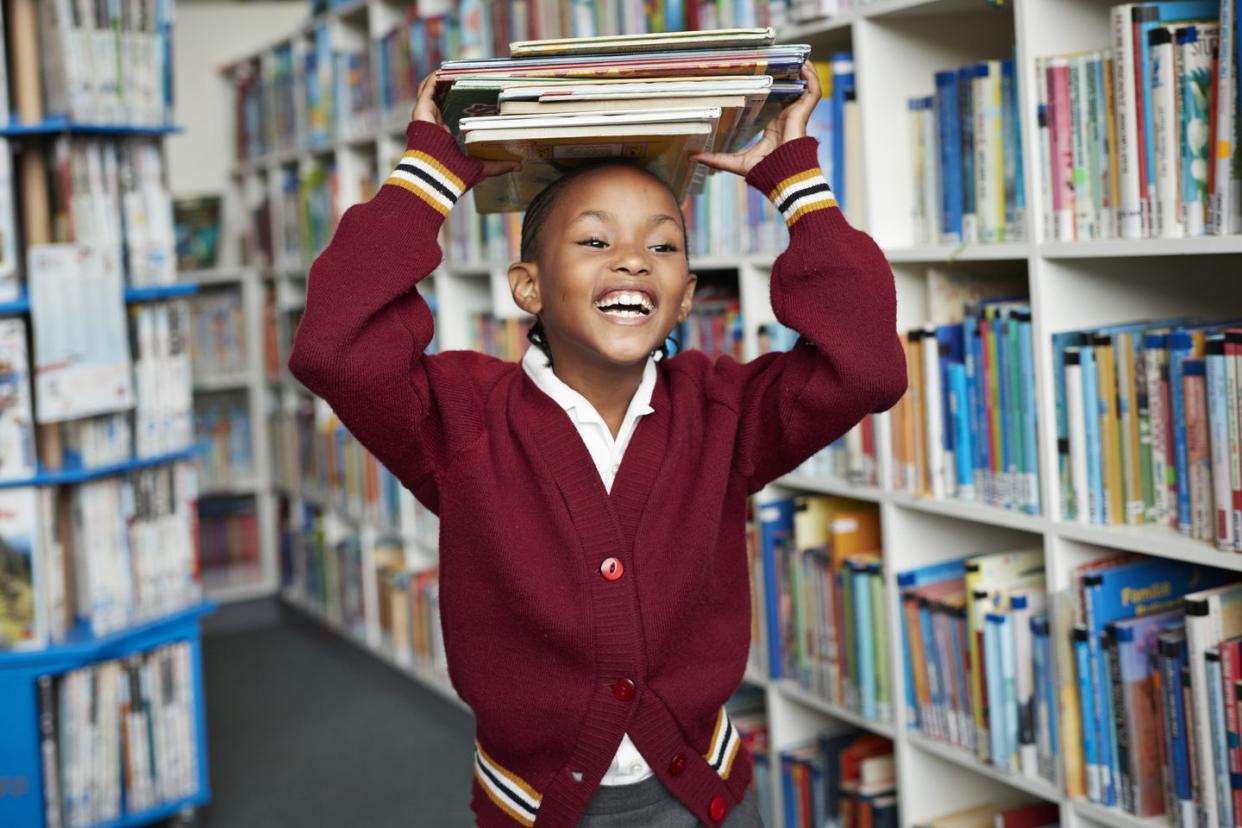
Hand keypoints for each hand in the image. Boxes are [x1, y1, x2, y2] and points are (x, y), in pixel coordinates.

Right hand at [412, 74, 518, 178]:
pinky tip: (446, 71)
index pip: (450, 112)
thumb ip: (499, 166)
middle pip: (440, 98)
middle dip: (451, 85)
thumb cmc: (455, 176)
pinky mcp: (421, 110)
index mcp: (444, 135)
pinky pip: (427, 88)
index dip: (460, 100)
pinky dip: (436, 78)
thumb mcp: (482, 168)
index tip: (475, 91)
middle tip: (467, 76)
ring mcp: (426, 116)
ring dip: (442, 78)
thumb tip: (518, 166)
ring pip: (431, 90)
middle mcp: (433, 124)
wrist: (436, 178)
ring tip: (456, 68)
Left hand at [690, 62, 821, 176]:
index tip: (760, 74)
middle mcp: (785, 117)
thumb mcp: (734, 161)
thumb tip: (693, 156)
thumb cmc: (764, 171)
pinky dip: (812, 78)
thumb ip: (716, 158)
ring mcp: (796, 114)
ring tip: (796, 57)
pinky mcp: (803, 113)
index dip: (770, 88)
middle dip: (787, 75)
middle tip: (779, 59)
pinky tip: (805, 65)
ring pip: (804, 88)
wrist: (782, 176)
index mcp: (772, 125)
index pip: (773, 102)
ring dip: (802, 73)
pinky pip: (813, 92)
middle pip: (789, 91)